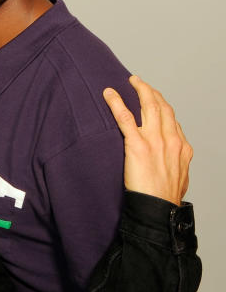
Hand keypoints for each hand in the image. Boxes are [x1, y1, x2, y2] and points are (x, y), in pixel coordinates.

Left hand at [104, 76, 191, 204]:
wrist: (159, 210)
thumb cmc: (164, 198)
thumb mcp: (179, 178)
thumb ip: (174, 164)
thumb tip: (169, 162)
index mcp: (183, 148)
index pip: (173, 120)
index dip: (163, 105)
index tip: (155, 98)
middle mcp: (171, 140)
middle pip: (162, 107)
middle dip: (151, 91)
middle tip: (140, 82)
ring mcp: (155, 141)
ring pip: (148, 106)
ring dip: (139, 90)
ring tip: (130, 81)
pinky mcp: (137, 145)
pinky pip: (125, 118)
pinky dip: (116, 103)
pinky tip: (109, 94)